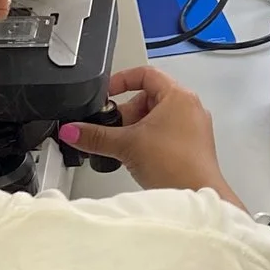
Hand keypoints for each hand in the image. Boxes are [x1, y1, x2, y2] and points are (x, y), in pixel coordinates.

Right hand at [62, 67, 238, 201]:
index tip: (106, 92)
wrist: (196, 196)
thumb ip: (95, 136)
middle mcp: (190, 108)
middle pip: (149, 97)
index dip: (121, 80)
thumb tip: (73, 130)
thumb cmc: (175, 165)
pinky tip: (137, 156)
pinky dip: (148, 140)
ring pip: (157, 117)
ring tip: (124, 145)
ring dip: (136, 128)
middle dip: (126, 112)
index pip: (146, 73)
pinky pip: (166, 134)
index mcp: (179, 96)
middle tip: (112, 126)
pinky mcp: (193, 147)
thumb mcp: (126, 145)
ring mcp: (193, 128)